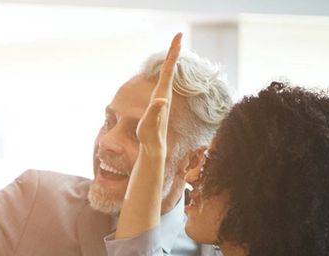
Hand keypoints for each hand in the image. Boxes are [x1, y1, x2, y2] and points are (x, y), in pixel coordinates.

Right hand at [137, 33, 180, 156]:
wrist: (154, 147)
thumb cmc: (150, 135)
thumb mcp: (150, 123)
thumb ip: (155, 111)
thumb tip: (161, 100)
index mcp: (162, 94)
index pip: (168, 70)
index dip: (172, 54)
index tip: (178, 38)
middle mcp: (164, 94)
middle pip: (170, 68)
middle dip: (174, 51)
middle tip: (178, 36)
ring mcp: (163, 98)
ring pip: (168, 74)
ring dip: (171, 60)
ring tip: (174, 48)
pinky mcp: (160, 102)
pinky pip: (164, 81)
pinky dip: (166, 71)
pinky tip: (166, 70)